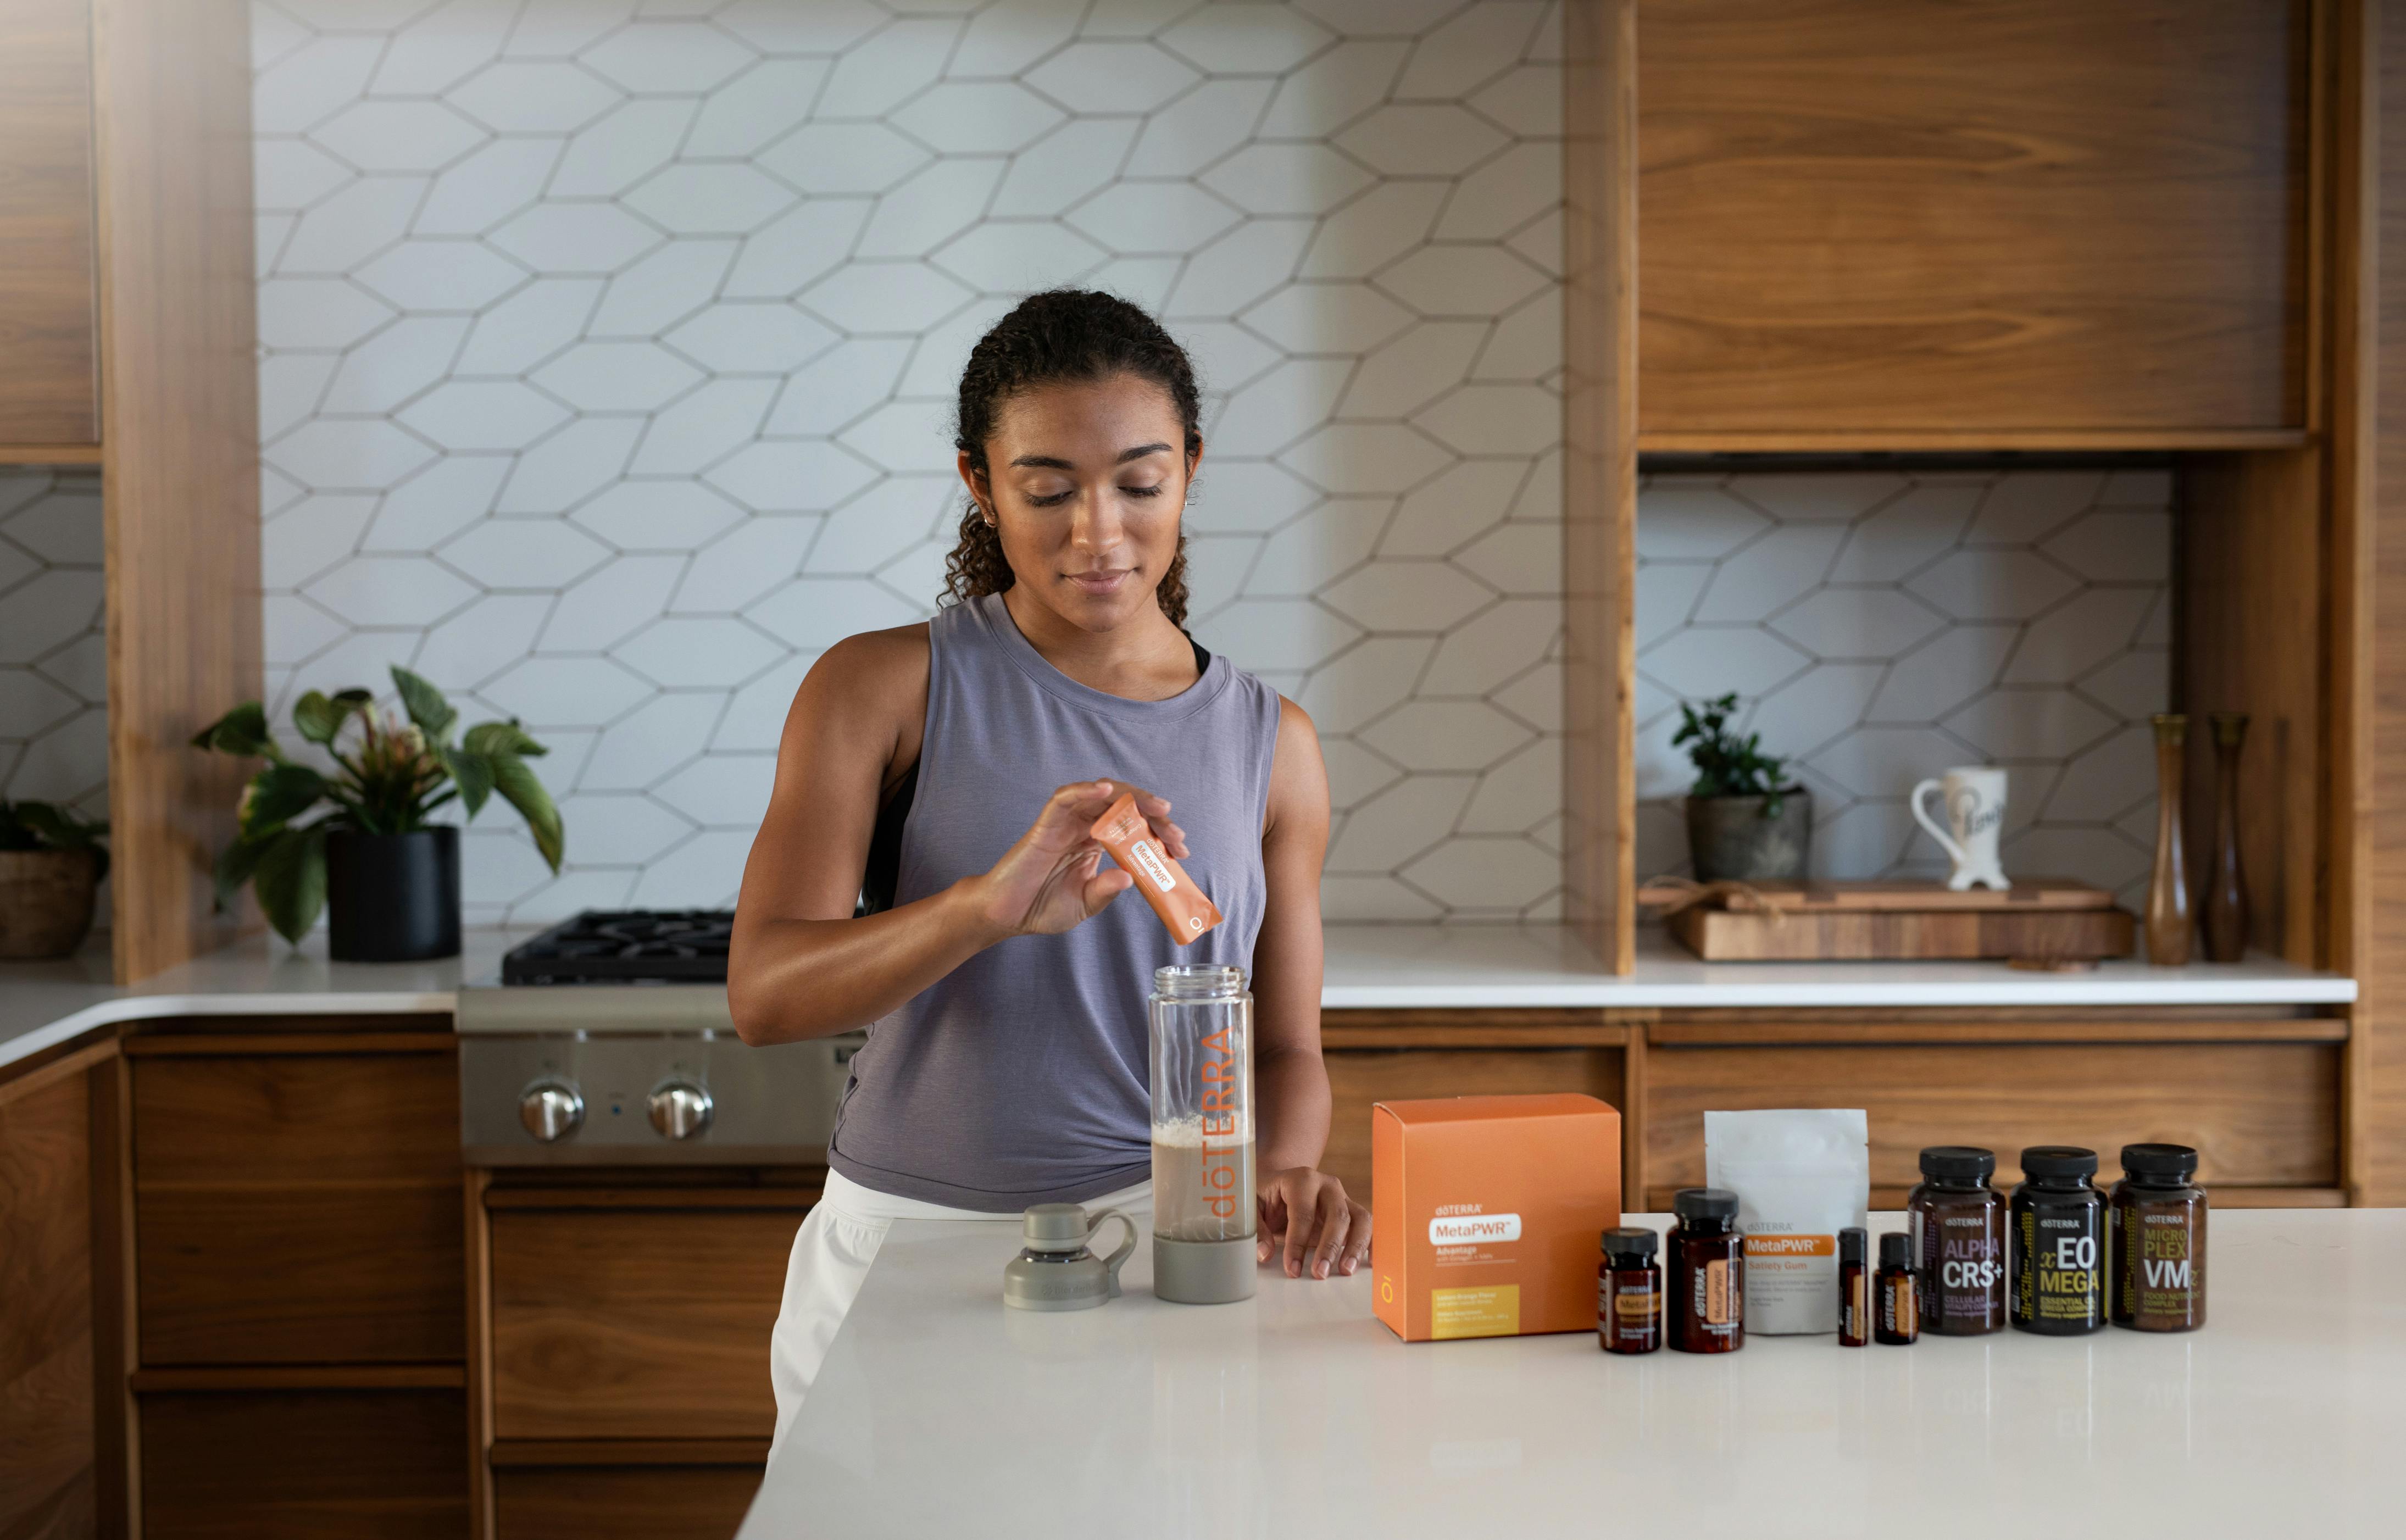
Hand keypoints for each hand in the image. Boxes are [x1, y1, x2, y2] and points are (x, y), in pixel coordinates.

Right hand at [963, 780, 1187, 938]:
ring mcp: (1065, 823)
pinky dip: (1084, 790)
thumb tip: (1130, 876)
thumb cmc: (1041, 908)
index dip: (1158, 832)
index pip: (1133, 827)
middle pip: (1123, 806)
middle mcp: (1083, 828)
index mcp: (1096, 844)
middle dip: (1153, 814)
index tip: (1180, 848)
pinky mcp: (1046, 824)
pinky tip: (1105, 790)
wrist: (1005, 915)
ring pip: (1101, 795)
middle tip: (1175, 831)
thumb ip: (1106, 890)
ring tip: (1156, 809)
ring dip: (1131, 798)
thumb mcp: (1084, 904)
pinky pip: (1065, 798)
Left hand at [1257, 1168, 1370, 1279]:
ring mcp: (1343, 1197)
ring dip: (1355, 1246)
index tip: (1292, 1269)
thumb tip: (1264, 1253)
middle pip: (1337, 1214)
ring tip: (1345, 1271)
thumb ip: (1257, 1229)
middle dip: (1329, 1247)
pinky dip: (1371, 1242)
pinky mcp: (1351, 1211)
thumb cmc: (1265, 1195)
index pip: (1303, 1213)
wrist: (1280, 1183)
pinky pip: (1367, 1225)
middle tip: (1320, 1274)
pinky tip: (1369, 1262)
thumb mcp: (1252, 1206)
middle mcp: (1327, 1185)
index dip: (1297, 1243)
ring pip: (1360, 1218)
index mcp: (1301, 1180)